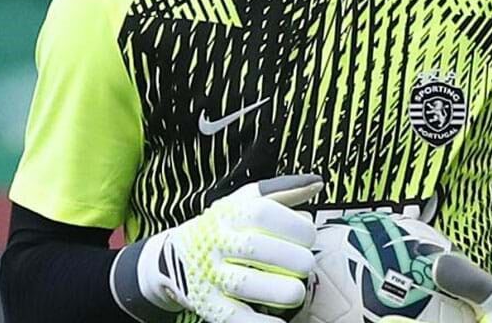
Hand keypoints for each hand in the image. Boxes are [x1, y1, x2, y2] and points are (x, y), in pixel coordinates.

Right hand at [111, 174, 322, 322]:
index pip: (264, 213)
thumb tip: (318, 184)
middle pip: (257, 248)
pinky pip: (235, 317)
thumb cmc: (225, 227)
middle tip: (306, 266)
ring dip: (281, 291)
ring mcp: (208, 274)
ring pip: (246, 284)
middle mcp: (215, 242)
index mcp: (228, 213)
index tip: (310, 237)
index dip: (294, 226)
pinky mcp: (207, 304)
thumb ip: (283, 192)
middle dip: (293, 260)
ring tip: (296, 292)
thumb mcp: (246, 202)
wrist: (174, 258)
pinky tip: (281, 322)